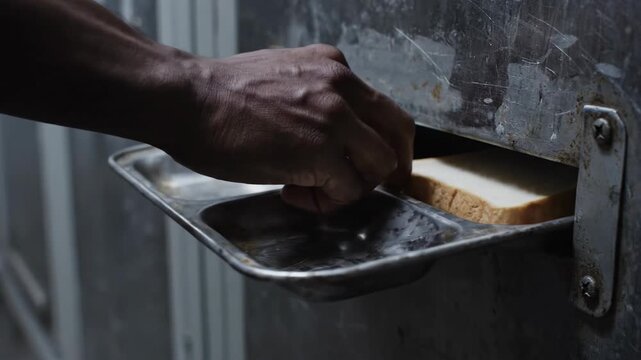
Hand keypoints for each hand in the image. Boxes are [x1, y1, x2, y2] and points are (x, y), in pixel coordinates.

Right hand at [165, 44, 414, 211]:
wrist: (187, 100)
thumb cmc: (220, 94)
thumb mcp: (281, 75)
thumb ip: (314, 95)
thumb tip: (325, 128)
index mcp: (332, 66)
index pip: (381, 106)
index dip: (384, 140)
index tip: (375, 160)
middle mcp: (341, 86)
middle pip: (397, 132)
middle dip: (392, 166)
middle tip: (374, 184)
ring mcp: (334, 118)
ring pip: (378, 165)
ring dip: (353, 187)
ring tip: (313, 190)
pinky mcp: (321, 151)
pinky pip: (348, 189)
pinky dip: (326, 202)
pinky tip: (293, 192)